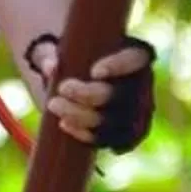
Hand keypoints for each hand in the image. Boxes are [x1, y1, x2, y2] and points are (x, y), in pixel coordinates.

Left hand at [24, 35, 156, 151]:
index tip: (95, 72)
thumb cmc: (79, 58)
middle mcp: (140, 87)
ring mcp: (133, 114)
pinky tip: (64, 124)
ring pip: (111, 121)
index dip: (120, 66)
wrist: (84, 85)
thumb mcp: (66, 52)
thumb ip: (55, 54)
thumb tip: (51, 67)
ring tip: (53, 104)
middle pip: (120, 96)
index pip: (136, 59)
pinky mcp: (122, 135)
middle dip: (89, 94)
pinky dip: (85, 134)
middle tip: (63, 87)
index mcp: (135, 57)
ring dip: (81, 116)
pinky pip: (107, 139)